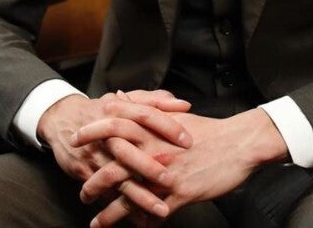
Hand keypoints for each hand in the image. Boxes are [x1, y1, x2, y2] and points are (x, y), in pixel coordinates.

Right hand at [37, 90, 191, 201]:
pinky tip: (141, 220)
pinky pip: (107, 194)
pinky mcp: (86, 171)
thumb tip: (184, 105)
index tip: (188, 140)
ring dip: (140, 196)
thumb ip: (155, 101)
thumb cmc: (100, 110)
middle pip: (129, 148)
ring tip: (161, 211)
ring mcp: (96, 154)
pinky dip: (123, 209)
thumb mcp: (124, 100)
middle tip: (172, 180)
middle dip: (150, 166)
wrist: (62, 119)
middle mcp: (107, 132)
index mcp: (119, 110)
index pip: (146, 115)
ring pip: (118, 178)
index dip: (168, 126)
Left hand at [76, 107, 288, 225]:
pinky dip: (139, 222)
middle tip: (81, 191)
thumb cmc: (205, 129)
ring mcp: (166, 172)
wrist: (237, 144)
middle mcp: (154, 148)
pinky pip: (153, 212)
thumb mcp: (171, 113)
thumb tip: (116, 97)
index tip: (75, 140)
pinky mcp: (180, 192)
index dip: (91, 132)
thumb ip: (141, 105)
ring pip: (129, 194)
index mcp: (151, 127)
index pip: (113, 125)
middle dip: (93, 180)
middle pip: (114, 163)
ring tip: (95, 222)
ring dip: (109, 211)